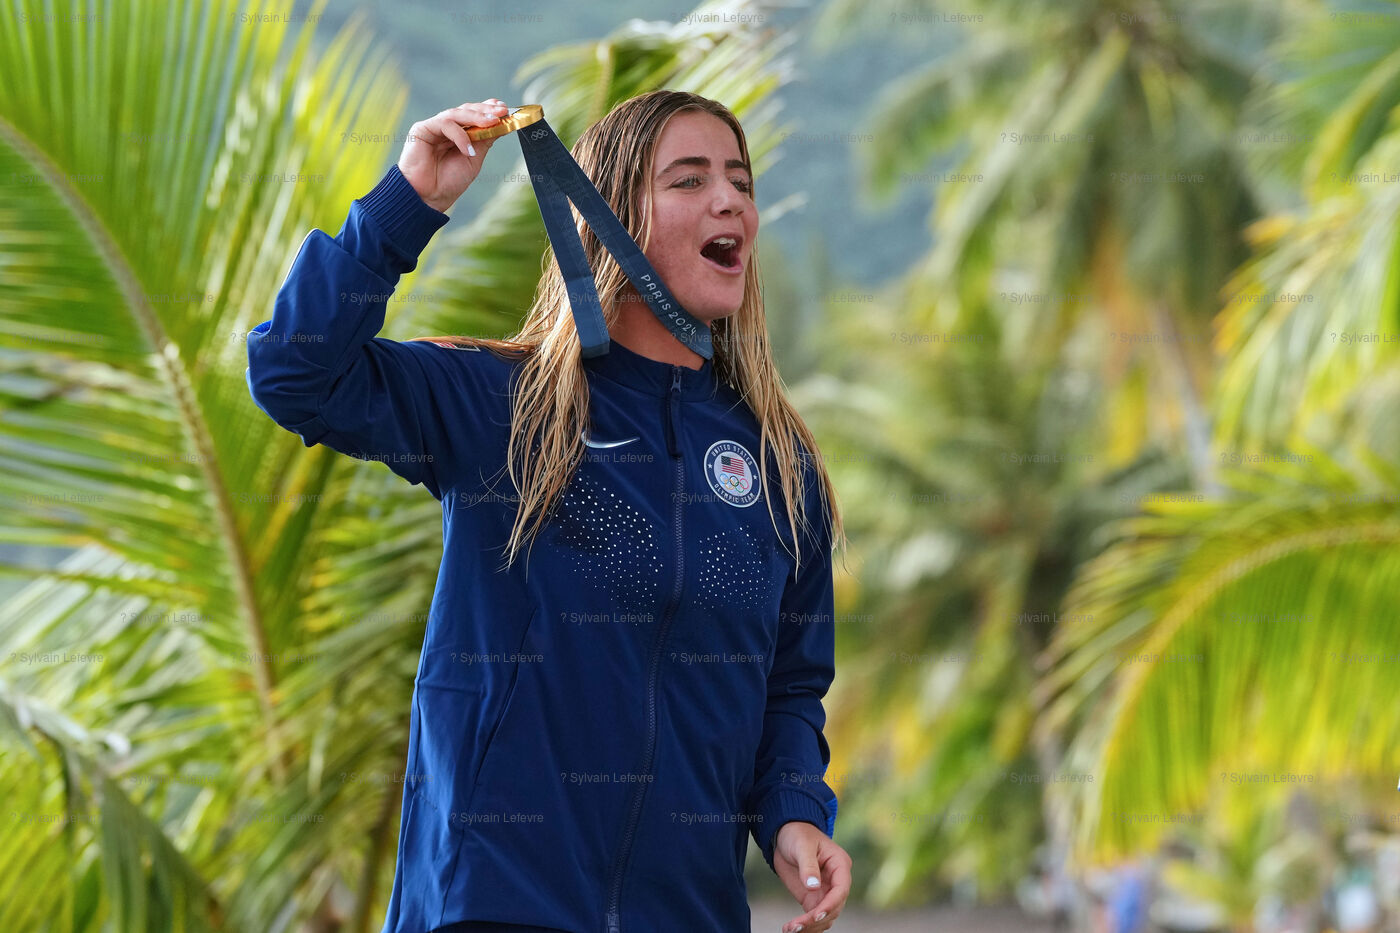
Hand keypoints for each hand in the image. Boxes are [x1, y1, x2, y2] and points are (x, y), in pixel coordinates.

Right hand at [397, 98, 508, 212]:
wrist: (428, 198)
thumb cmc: (448, 182)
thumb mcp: (474, 160)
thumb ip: (484, 141)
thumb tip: (501, 124)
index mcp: (458, 134)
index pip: (474, 115)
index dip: (488, 109)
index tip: (505, 109)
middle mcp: (446, 128)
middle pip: (466, 110)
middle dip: (485, 109)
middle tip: (502, 112)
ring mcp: (434, 127)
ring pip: (456, 113)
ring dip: (476, 117)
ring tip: (493, 122)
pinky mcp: (422, 129)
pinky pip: (445, 124)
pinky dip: (460, 135)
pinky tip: (469, 150)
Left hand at [773, 821, 850, 931]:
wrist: (785, 835)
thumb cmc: (798, 835)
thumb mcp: (802, 846)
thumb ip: (808, 866)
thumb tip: (813, 887)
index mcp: (840, 865)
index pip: (841, 890)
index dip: (831, 904)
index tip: (816, 914)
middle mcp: (836, 881)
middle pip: (834, 907)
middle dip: (816, 919)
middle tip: (796, 926)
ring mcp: (825, 892)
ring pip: (825, 916)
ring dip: (810, 926)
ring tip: (790, 930)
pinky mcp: (813, 898)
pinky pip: (814, 917)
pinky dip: (805, 926)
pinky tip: (790, 929)